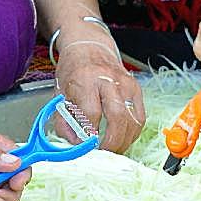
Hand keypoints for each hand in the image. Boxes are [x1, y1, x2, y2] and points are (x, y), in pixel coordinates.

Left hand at [53, 32, 143, 152]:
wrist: (89, 47)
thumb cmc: (74, 70)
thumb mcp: (59, 93)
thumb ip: (64, 121)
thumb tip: (75, 144)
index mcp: (85, 79)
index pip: (91, 112)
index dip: (89, 134)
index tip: (85, 146)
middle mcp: (108, 80)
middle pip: (117, 117)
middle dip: (112, 142)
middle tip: (104, 153)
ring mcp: (126, 84)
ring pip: (133, 119)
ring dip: (125, 140)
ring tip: (113, 149)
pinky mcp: (136, 88)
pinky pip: (140, 116)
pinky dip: (133, 132)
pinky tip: (123, 137)